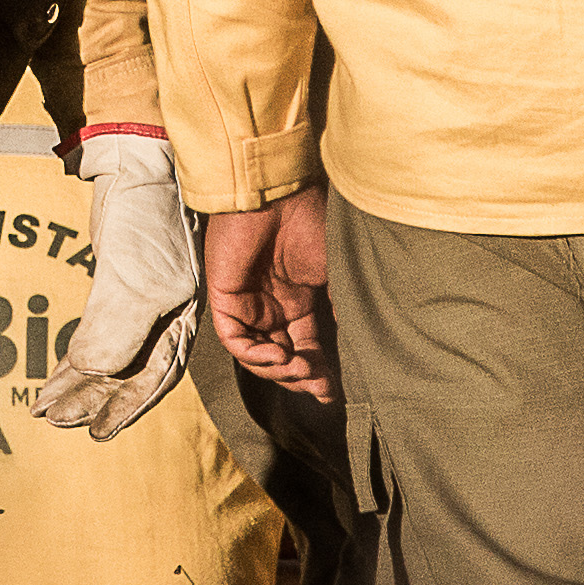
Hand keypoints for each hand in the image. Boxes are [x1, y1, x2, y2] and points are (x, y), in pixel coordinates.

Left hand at [35, 133, 202, 440]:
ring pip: (109, 357)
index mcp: (180, 318)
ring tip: (49, 408)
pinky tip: (58, 373)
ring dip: (80, 384)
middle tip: (58, 422)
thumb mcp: (135, 277)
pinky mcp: (115, 289)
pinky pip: (95, 334)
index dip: (124, 408)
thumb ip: (117, 329)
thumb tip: (93, 374)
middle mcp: (164, 317)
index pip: (152, 377)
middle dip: (94, 401)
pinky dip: (76, 356)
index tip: (94, 432)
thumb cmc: (147, 218)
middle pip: (128, 373)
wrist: (139, 165)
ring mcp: (139, 303)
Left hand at [204, 187, 333, 404]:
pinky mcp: (226, 298)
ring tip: (303, 370)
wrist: (278, 193)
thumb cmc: (310, 223)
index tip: (337, 391)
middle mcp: (273, 306)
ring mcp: (249, 303)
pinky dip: (256, 356)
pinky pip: (235, 341)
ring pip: (259, 356)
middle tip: (323, 388)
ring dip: (282, 372)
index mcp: (300, 299)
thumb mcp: (337, 274)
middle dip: (304, 379)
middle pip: (285, 358)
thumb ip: (341, 312)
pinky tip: (280, 356)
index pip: (309, 347)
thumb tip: (357, 351)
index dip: (321, 373)